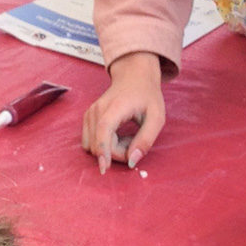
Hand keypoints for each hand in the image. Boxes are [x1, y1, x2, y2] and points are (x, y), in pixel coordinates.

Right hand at [81, 52, 166, 171]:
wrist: (134, 76)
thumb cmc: (147, 96)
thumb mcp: (156, 118)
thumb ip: (146, 140)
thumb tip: (132, 161)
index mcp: (114, 107)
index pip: (103, 132)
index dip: (103, 152)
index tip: (105, 169)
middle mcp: (97, 109)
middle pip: (98, 143)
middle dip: (116, 153)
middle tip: (135, 142)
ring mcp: (90, 113)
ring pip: (92, 144)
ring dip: (109, 149)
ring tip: (127, 137)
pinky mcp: (88, 117)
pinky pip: (90, 140)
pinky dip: (103, 145)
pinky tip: (117, 136)